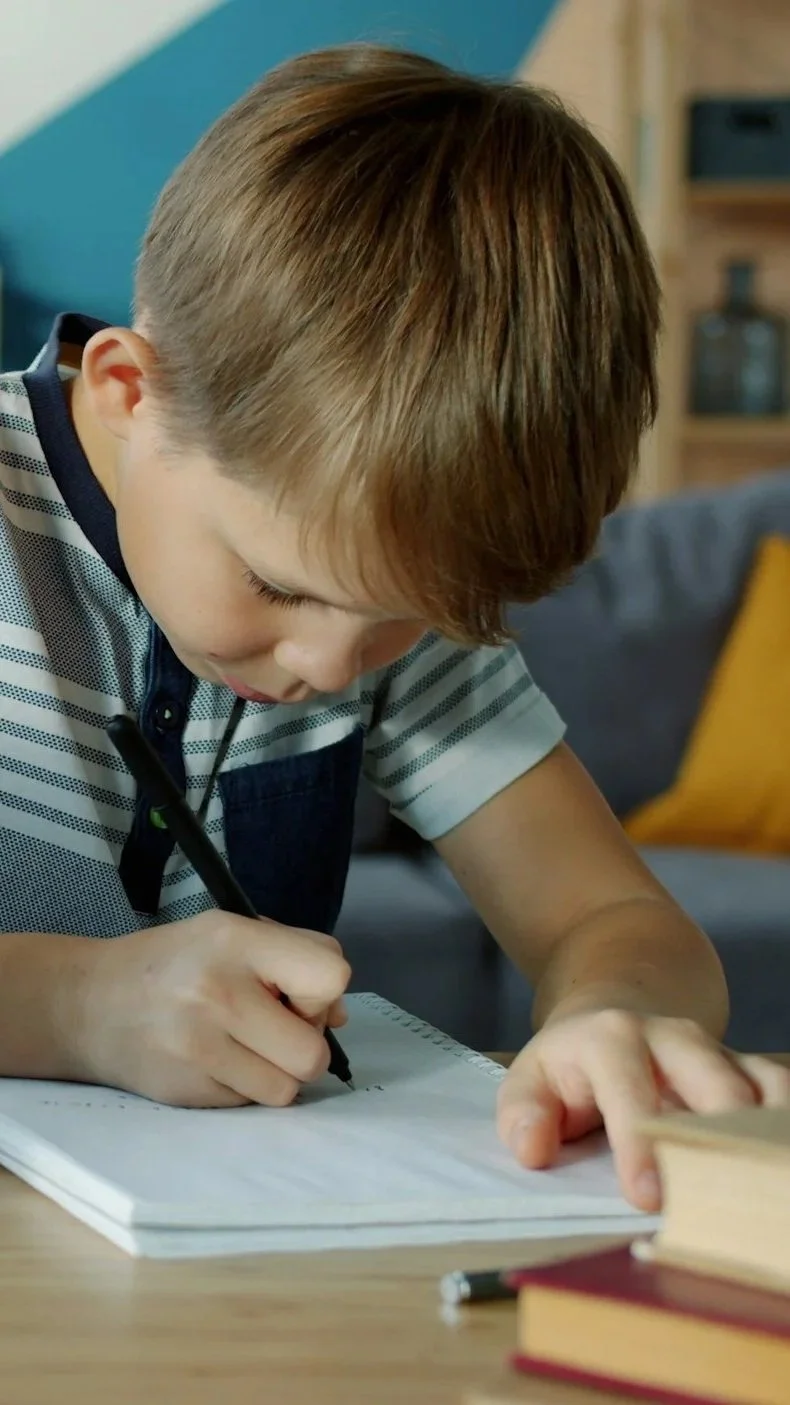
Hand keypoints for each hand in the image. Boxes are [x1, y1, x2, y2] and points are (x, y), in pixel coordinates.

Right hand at [77, 912, 350, 1107]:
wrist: (90, 1003)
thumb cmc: (177, 964)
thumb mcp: (232, 934)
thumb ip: (295, 960)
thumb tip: (339, 1018)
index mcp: (236, 941)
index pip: (330, 976)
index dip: (323, 994)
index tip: (296, 994)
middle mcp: (218, 992)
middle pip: (313, 1053)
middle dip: (305, 1047)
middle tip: (273, 1029)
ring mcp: (199, 1047)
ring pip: (287, 1090)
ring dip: (276, 1074)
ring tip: (244, 1047)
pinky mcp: (186, 1091)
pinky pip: (251, 1106)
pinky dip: (243, 1088)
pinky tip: (214, 1062)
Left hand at [496, 1008, 789, 1210]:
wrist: (611, 1016)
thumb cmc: (569, 1066)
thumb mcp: (528, 1080)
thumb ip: (522, 1114)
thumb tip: (533, 1149)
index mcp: (612, 1039)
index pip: (629, 1089)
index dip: (639, 1144)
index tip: (645, 1196)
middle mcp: (673, 1036)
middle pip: (711, 1082)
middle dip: (718, 1139)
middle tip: (719, 1198)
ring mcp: (716, 1050)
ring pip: (756, 1086)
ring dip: (759, 1135)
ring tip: (761, 1183)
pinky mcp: (747, 1068)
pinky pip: (780, 1089)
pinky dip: (781, 1125)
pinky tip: (776, 1161)